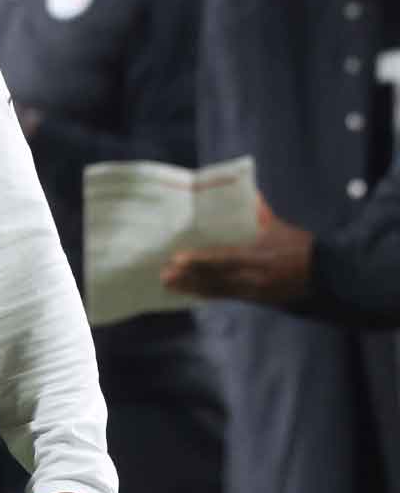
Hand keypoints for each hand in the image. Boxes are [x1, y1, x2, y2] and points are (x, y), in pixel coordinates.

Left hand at [160, 195, 312, 303]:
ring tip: (170, 284)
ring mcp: (256, 292)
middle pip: (215, 279)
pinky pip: (228, 297)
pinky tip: (193, 292)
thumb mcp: (281, 228)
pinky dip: (208, 294)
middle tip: (164, 274)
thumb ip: (261, 213)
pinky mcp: (258, 300)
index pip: (224, 259)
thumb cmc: (302, 248)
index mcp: (260, 257)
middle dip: (188, 277)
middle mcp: (255, 278)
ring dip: (193, 288)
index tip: (177, 259)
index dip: (200, 260)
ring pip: (218, 291)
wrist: (329, 276)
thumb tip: (247, 192)